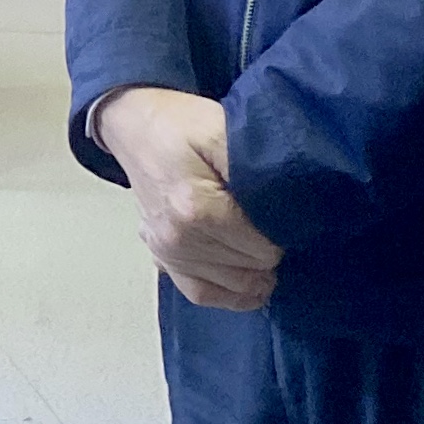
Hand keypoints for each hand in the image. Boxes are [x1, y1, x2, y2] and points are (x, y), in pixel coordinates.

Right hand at [96, 86, 281, 312]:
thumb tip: (287, 206)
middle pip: (246, 267)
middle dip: (269, 254)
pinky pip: (198, 292)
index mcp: (193, 209)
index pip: (259, 247)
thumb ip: (252, 168)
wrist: (135, 127)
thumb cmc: (181, 125)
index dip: (281, 235)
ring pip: (227, 285)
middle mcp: (176, 239)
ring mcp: (165, 251)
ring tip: (275, 264)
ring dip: (255, 277)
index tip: (288, 218)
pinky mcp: (160, 256)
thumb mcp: (221, 129)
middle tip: (282, 232)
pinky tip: (251, 291)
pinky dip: (228, 297)